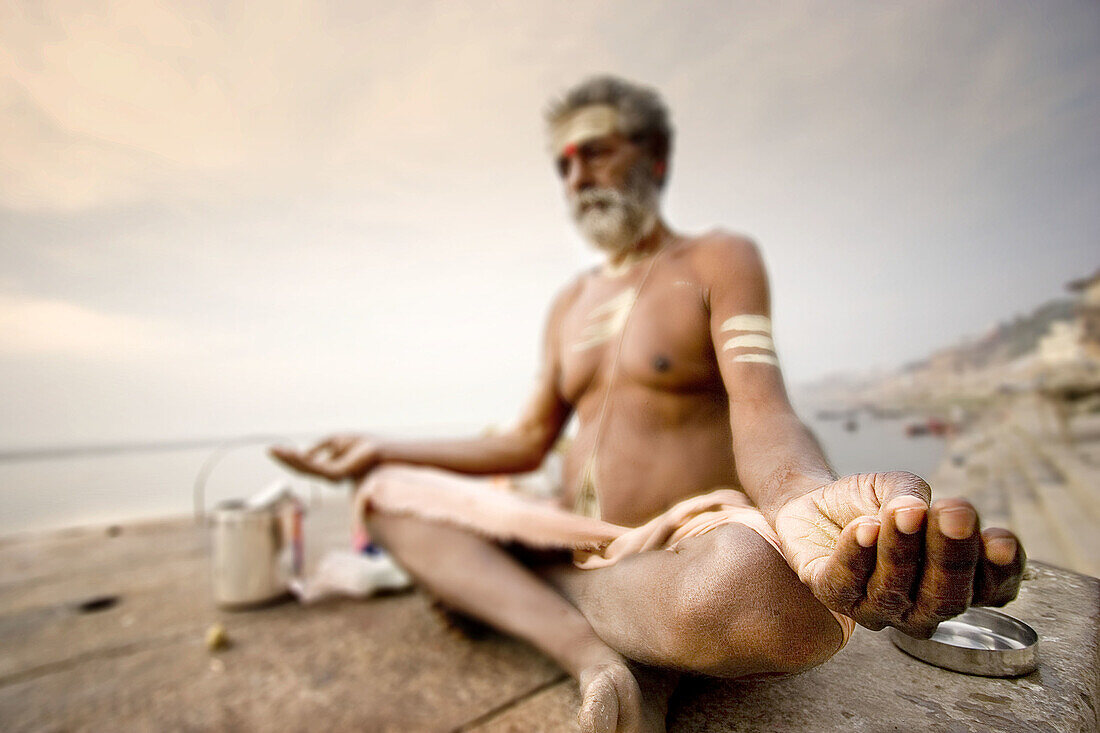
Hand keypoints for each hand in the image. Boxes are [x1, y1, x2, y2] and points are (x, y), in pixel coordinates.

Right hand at [269, 434, 381, 481]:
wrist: (382, 450)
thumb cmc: (363, 445)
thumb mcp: (337, 442)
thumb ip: (320, 448)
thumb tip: (304, 454)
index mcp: (330, 470)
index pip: (306, 465)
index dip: (291, 458)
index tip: (276, 449)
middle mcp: (330, 476)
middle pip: (302, 469)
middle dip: (286, 460)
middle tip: (270, 450)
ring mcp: (333, 477)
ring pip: (306, 469)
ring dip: (290, 460)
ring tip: (275, 451)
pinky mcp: (338, 475)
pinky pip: (316, 467)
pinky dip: (303, 460)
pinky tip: (293, 453)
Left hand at [774, 471, 1024, 636]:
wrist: (811, 503)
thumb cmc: (868, 503)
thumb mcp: (899, 487)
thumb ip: (912, 496)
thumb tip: (916, 509)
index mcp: (955, 581)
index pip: (992, 588)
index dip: (1002, 570)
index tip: (1001, 540)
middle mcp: (921, 605)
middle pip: (946, 597)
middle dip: (952, 556)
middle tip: (953, 515)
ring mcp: (877, 608)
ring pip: (895, 590)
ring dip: (902, 549)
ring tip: (903, 514)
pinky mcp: (832, 595)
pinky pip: (845, 581)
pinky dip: (856, 554)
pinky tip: (864, 528)